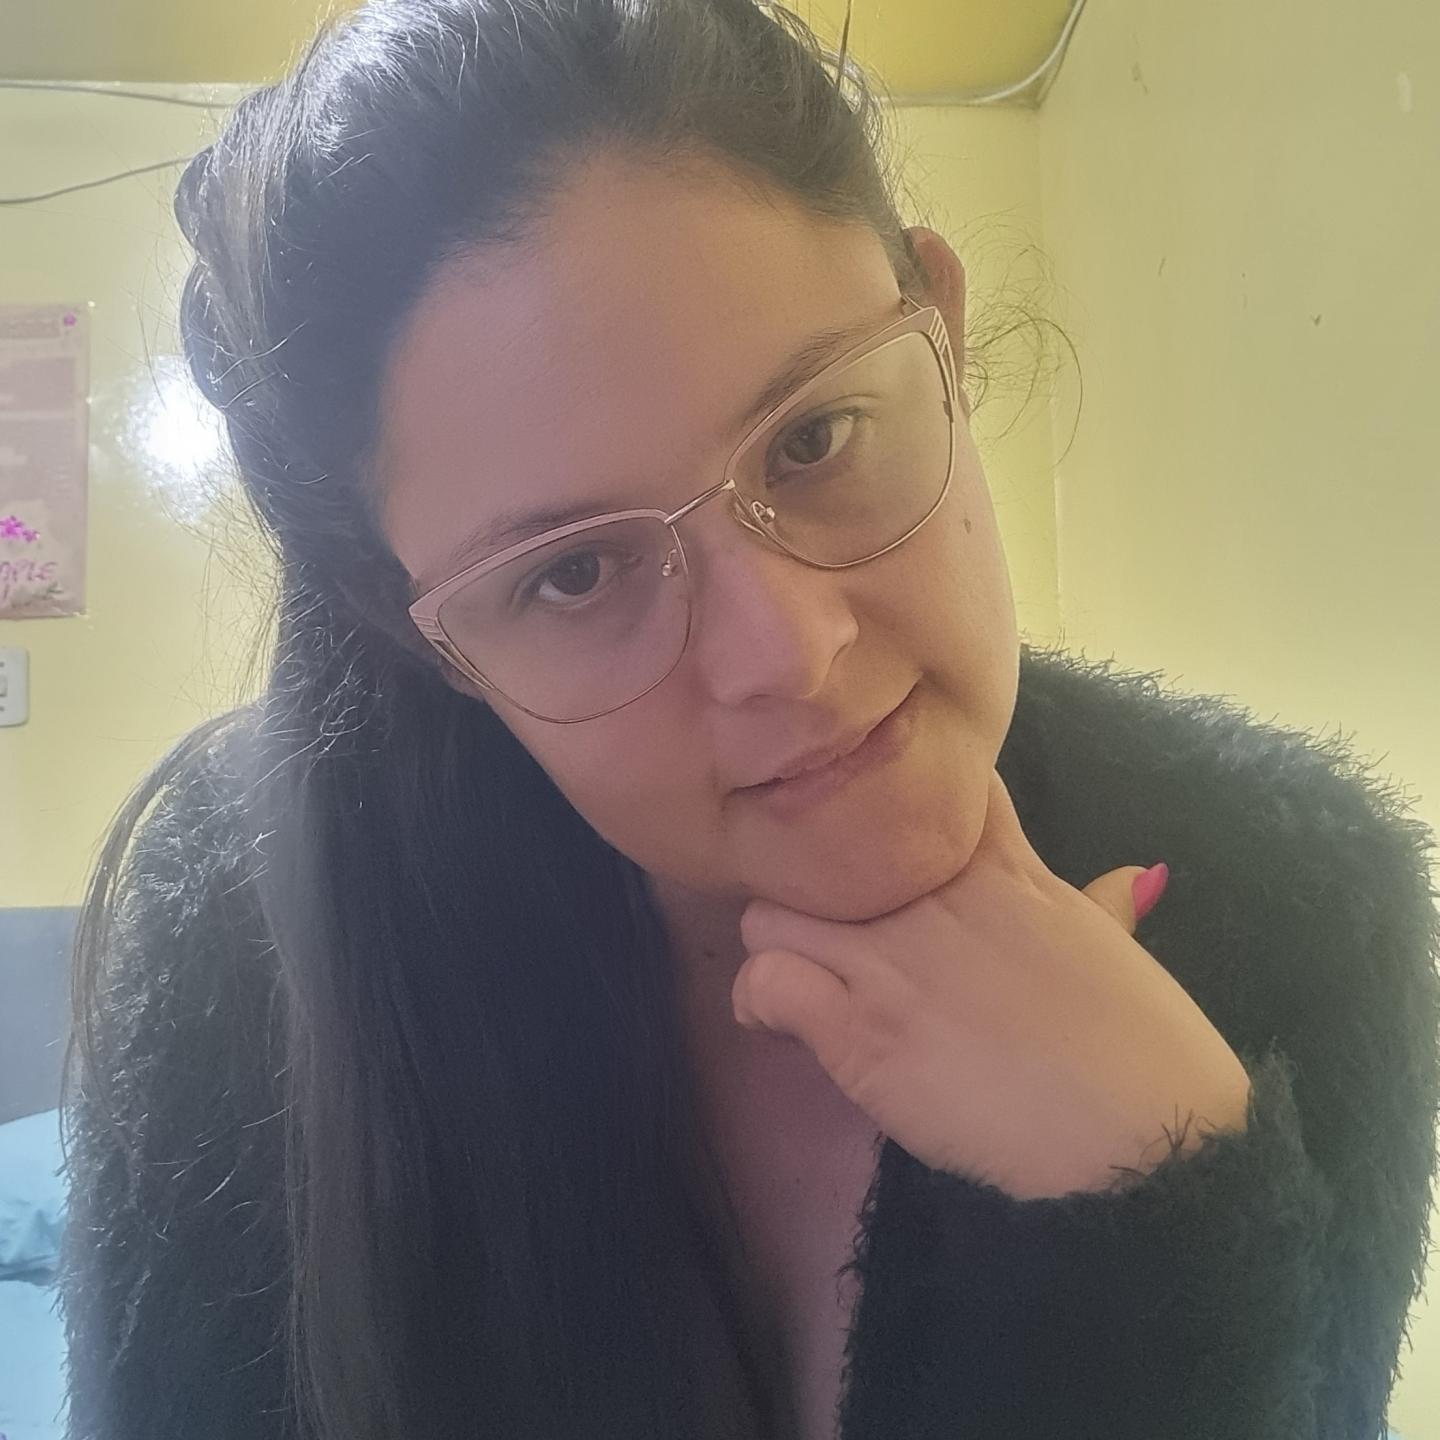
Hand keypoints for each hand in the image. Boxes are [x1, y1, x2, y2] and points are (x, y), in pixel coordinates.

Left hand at [733, 769, 1252, 1199]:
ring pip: (771, 910)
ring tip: (795, 981)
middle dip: (807, 891)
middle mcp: (928, 897)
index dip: (874, 820)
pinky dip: (758, 1001)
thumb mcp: (1119, 951)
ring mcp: (888, 958)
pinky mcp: (858, 1030)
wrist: (1143, 1137)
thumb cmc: (1145, 1049)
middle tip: (823, 936)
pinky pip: (766, 980)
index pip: (911, 796)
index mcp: (997, 868)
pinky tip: (779, 1026)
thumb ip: (1105, 905)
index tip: (870, 857)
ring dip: (775, 944)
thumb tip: (1134, 876)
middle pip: (817, 850)